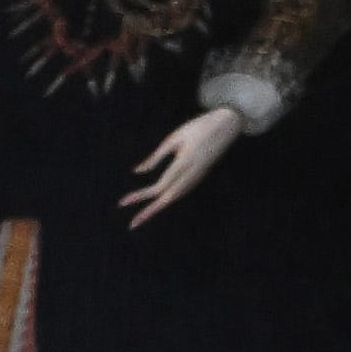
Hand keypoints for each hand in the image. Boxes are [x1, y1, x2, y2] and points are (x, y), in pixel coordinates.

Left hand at [124, 106, 244, 223]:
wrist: (227, 126)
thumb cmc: (197, 127)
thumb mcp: (173, 138)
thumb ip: (156, 157)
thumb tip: (138, 172)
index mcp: (184, 163)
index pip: (159, 186)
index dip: (141, 196)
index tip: (123, 202)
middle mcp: (192, 175)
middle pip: (167, 199)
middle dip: (149, 212)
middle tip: (132, 225)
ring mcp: (198, 178)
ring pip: (175, 198)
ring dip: (157, 208)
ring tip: (142, 217)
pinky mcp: (199, 177)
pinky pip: (182, 192)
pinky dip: (167, 200)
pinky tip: (158, 204)